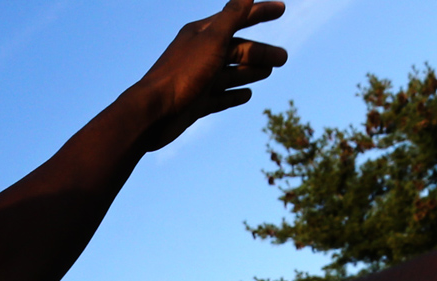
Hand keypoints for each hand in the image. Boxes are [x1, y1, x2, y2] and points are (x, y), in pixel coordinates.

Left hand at [125, 0, 287, 152]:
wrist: (153, 113)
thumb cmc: (182, 74)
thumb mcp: (212, 40)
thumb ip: (231, 16)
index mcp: (202, 34)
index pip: (237, 18)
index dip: (260, 12)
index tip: (282, 9)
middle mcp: (199, 54)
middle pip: (236, 49)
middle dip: (260, 51)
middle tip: (283, 58)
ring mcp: (198, 80)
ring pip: (230, 73)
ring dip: (251, 70)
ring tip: (271, 71)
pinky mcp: (195, 103)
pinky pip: (219, 96)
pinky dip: (234, 93)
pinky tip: (247, 94)